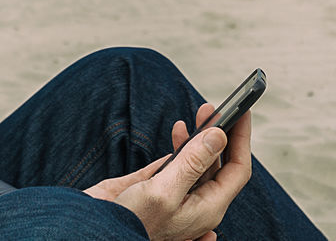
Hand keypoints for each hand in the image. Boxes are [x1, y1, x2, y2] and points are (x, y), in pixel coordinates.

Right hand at [84, 103, 252, 240]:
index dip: (241, 140)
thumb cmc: (130, 222)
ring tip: (199, 113)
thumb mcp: (164, 192)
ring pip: (199, 161)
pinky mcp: (155, 187)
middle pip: (220, 164)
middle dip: (221, 133)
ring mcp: (176, 194)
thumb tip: (219, 136)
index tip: (243, 111)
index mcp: (206, 208)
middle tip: (213, 107)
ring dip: (201, 136)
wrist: (92, 231)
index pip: (236, 170)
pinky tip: (180, 131)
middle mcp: (195, 202)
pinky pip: (177, 162)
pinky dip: (181, 144)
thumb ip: (193, 163)